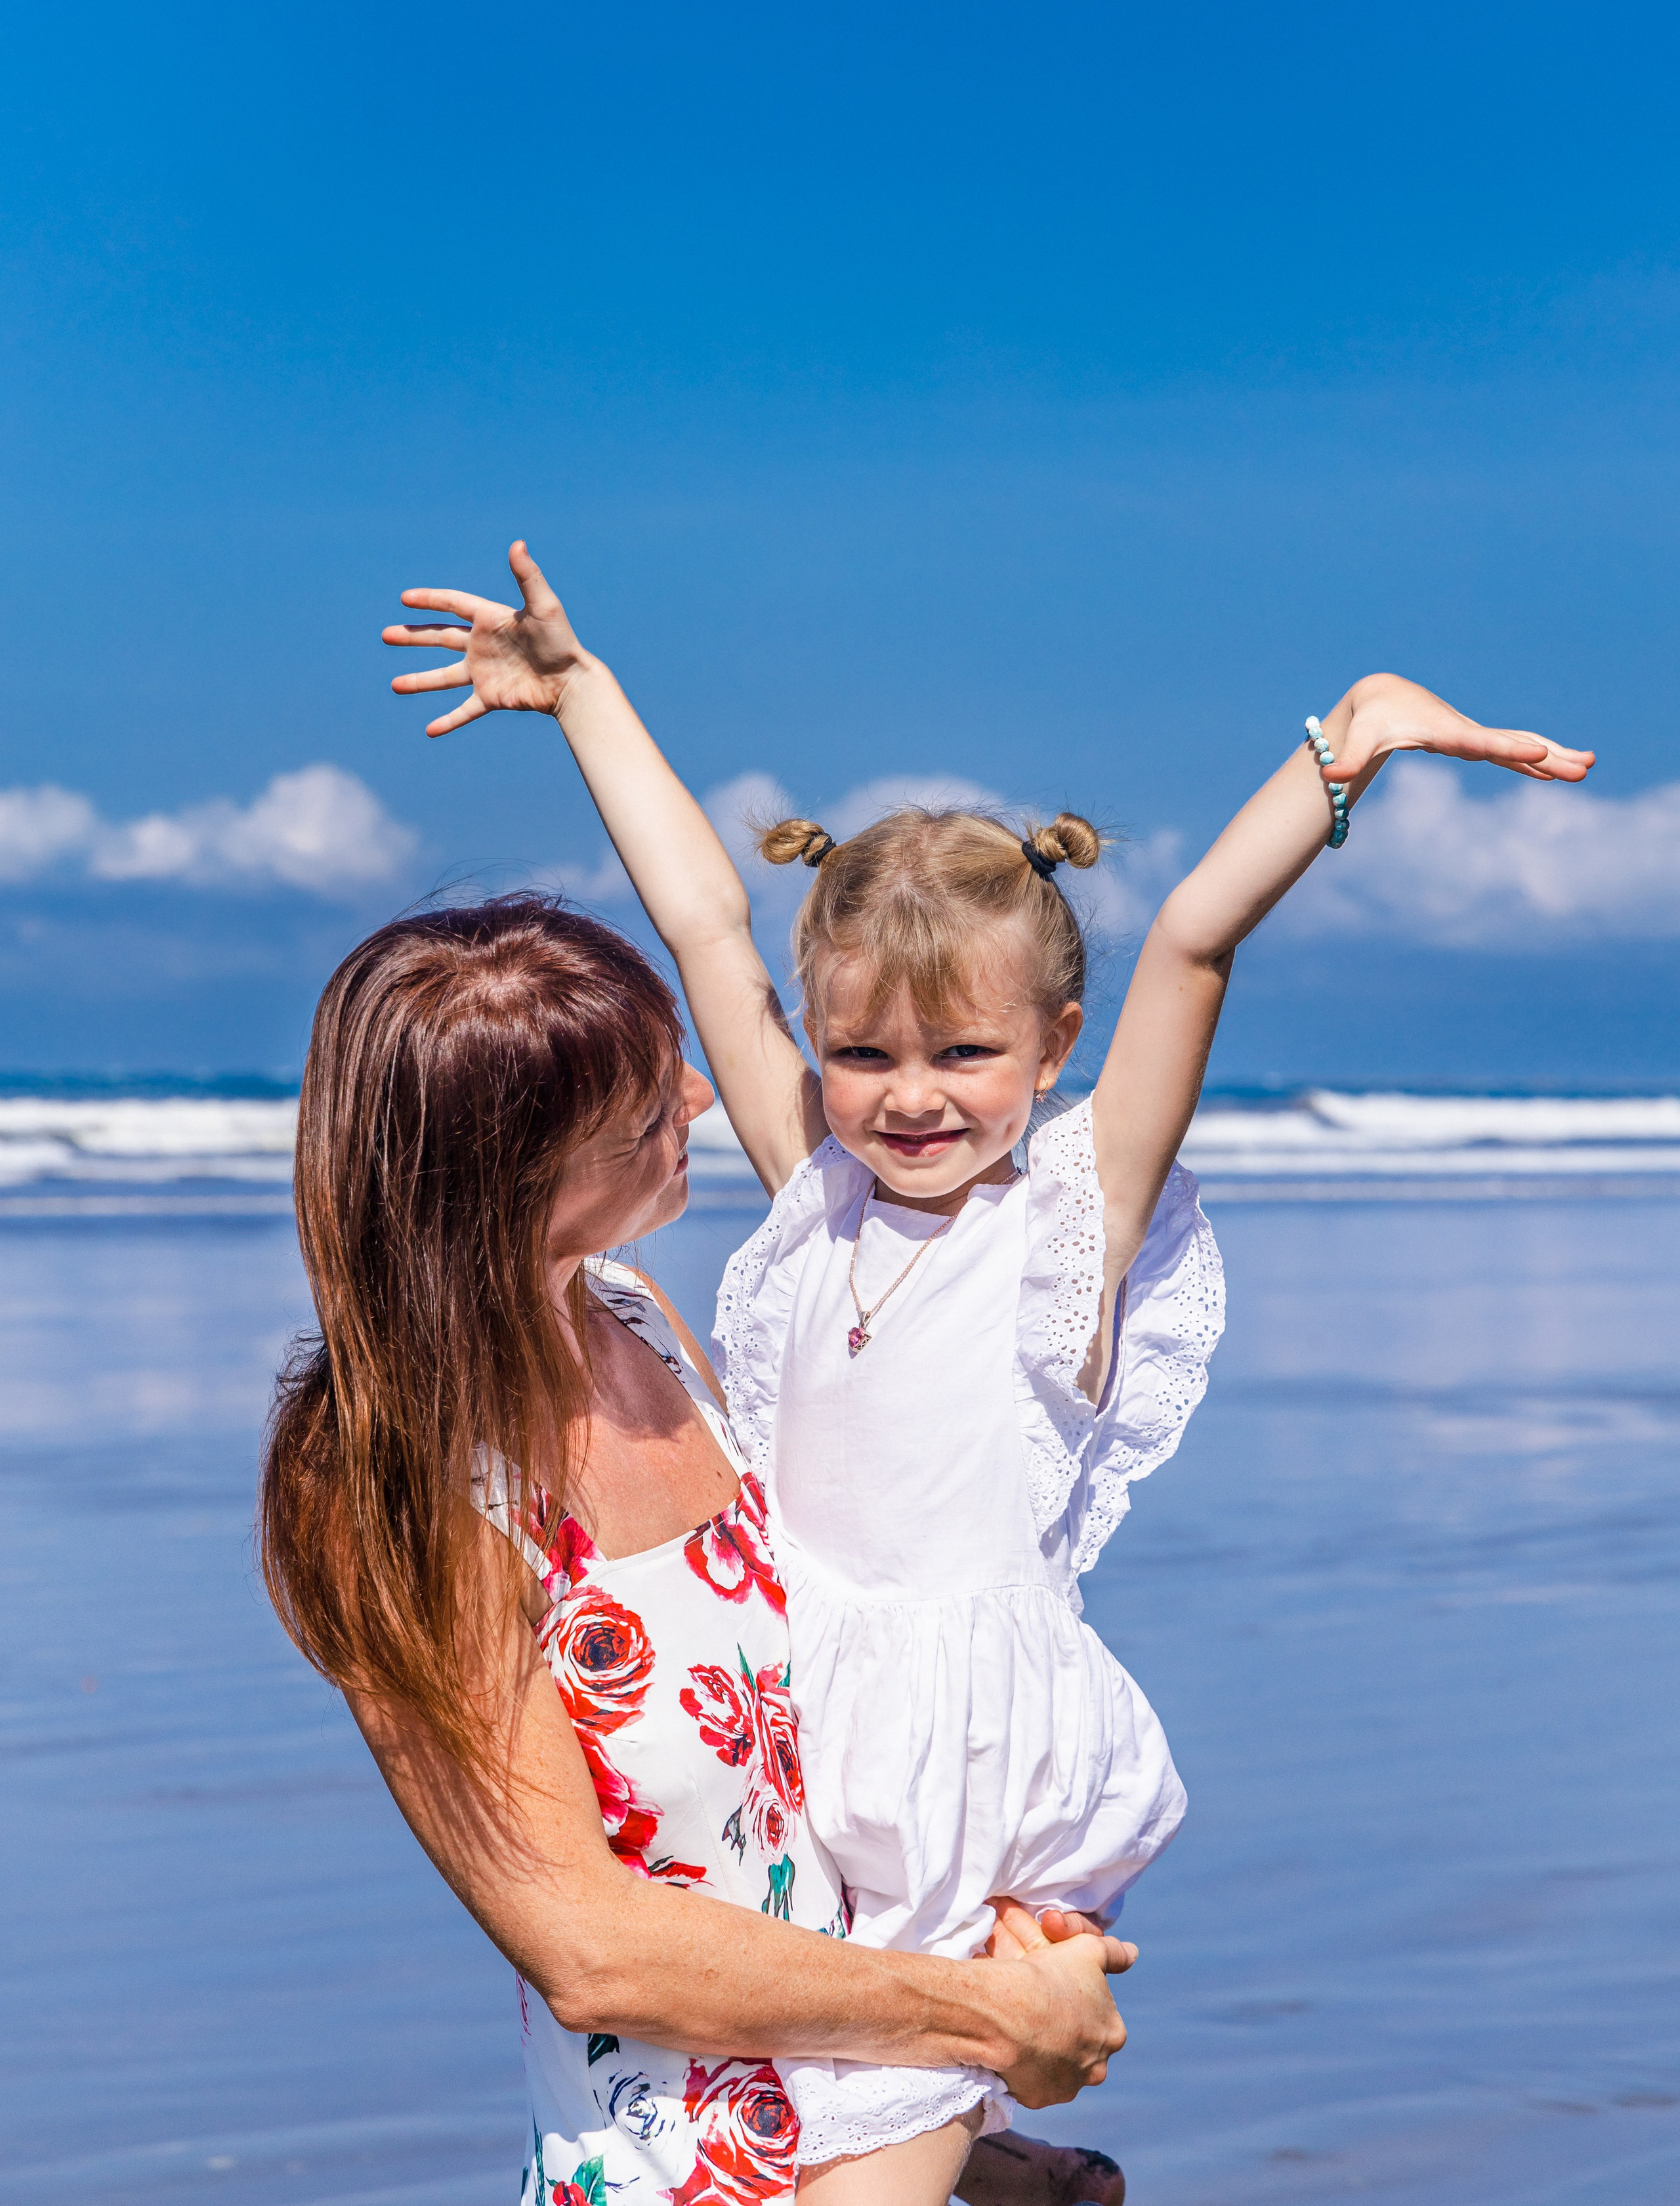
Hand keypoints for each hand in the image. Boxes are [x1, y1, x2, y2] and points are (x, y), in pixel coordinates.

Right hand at [383, 541, 590, 736]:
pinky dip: (448, 721)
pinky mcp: (491, 698)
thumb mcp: (543, 605)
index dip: (430, 600)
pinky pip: (465, 711)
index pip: (453, 605)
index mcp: (490, 620)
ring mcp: (484, 673)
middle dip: (413, 636)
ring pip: (444, 677)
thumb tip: (518, 544)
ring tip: (394, 685)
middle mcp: (482, 646)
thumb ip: (527, 576)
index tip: (405, 598)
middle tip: (386, 634)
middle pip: (440, 638)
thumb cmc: (561, 640)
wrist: (571, 681)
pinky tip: (430, 730)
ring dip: (419, 681)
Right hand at [983, 1896, 1134, 2108]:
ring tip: (1024, 2031)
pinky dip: (1026, 2070)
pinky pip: (1034, 2083)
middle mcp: (1096, 2068)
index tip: (1060, 1994)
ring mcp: (1068, 2087)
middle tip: (1042, 2013)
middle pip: (1084, 2050)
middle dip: (1068, 2036)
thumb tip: (1134, 1953)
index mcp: (1113, 2035)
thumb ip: (1114, 1953)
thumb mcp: (1089, 1950)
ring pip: (1060, 2070)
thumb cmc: (1050, 1977)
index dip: (1081, 2005)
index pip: (1102, 2020)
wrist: (1009, 2011)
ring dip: (1048, 2056)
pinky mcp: (1040, 2098)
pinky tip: (1013, 2049)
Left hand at [1316, 672, 1594, 787]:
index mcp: (1443, 732)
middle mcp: (1464, 733)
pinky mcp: (1472, 742)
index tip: (1539, 753)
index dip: (1508, 748)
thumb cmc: (1370, 717)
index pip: (1480, 743)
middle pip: (1512, 745)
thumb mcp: (1357, 739)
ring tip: (1588, 766)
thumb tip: (1329, 777)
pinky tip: (1555, 771)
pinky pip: (1509, 751)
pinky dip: (1534, 760)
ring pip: (1518, 746)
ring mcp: (1472, 737)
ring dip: (1552, 757)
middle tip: (1584, 768)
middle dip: (1548, 756)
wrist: (1381, 697)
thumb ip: (1345, 758)